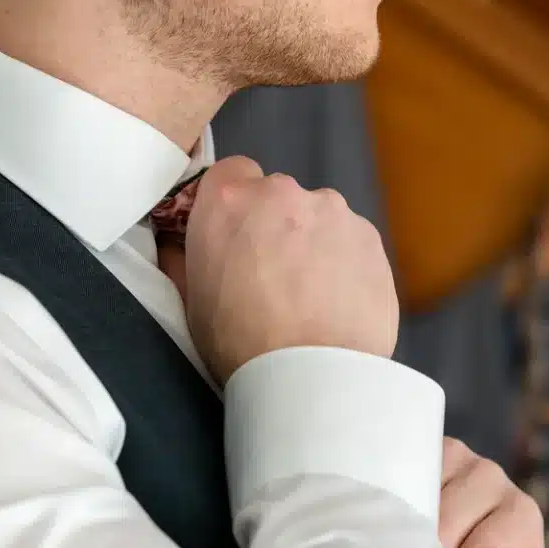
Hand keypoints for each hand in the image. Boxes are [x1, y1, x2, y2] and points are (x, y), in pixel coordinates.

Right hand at [183, 156, 399, 385]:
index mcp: (229, 200)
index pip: (231, 172)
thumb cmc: (241, 342)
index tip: (235, 235)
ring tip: (309, 297)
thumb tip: (178, 244)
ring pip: (318, 219)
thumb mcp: (191, 299)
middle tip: (271, 276)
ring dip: (312, 244)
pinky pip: (351, 243)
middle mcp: (283, 192)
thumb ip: (184, 257)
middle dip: (274, 225)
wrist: (312, 375)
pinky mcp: (370, 239)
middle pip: (277, 196)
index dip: (233, 204)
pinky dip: (344, 264)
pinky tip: (337, 303)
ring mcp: (333, 212)